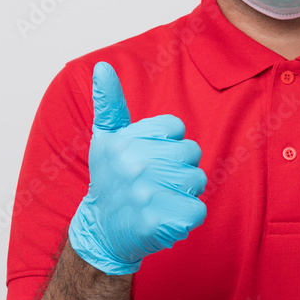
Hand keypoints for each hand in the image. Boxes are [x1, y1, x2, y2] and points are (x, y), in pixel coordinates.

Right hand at [68, 61, 207, 274]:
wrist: (102, 232)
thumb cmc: (111, 178)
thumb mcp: (106, 138)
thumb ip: (109, 102)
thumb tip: (102, 66)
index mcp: (125, 140)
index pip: (176, 127)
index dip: (167, 144)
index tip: (148, 158)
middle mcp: (134, 164)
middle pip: (191, 152)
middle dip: (180, 167)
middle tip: (156, 181)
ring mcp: (145, 193)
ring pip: (197, 180)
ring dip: (185, 192)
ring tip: (160, 198)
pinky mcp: (158, 221)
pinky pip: (198, 210)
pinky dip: (187, 216)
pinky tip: (165, 217)